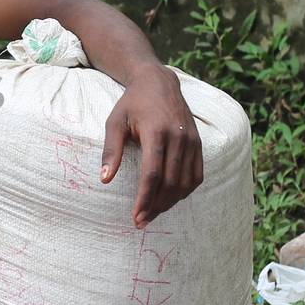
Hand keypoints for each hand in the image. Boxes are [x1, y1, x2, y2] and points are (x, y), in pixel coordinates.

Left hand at [100, 65, 203, 227]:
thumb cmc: (132, 104)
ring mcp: (192, 141)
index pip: (152, 174)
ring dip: (170, 203)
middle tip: (141, 221)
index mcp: (156, 132)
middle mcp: (178, 137)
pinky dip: (185, 191)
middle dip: (155, 206)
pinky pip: (197, 175)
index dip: (144, 199)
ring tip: (153, 213)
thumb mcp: (115, 122)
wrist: (159, 83)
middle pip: (170, 183)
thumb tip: (104, 180)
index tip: (136, 217)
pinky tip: (170, 199)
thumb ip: (111, 151)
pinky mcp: (199, 144)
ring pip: (185, 183)